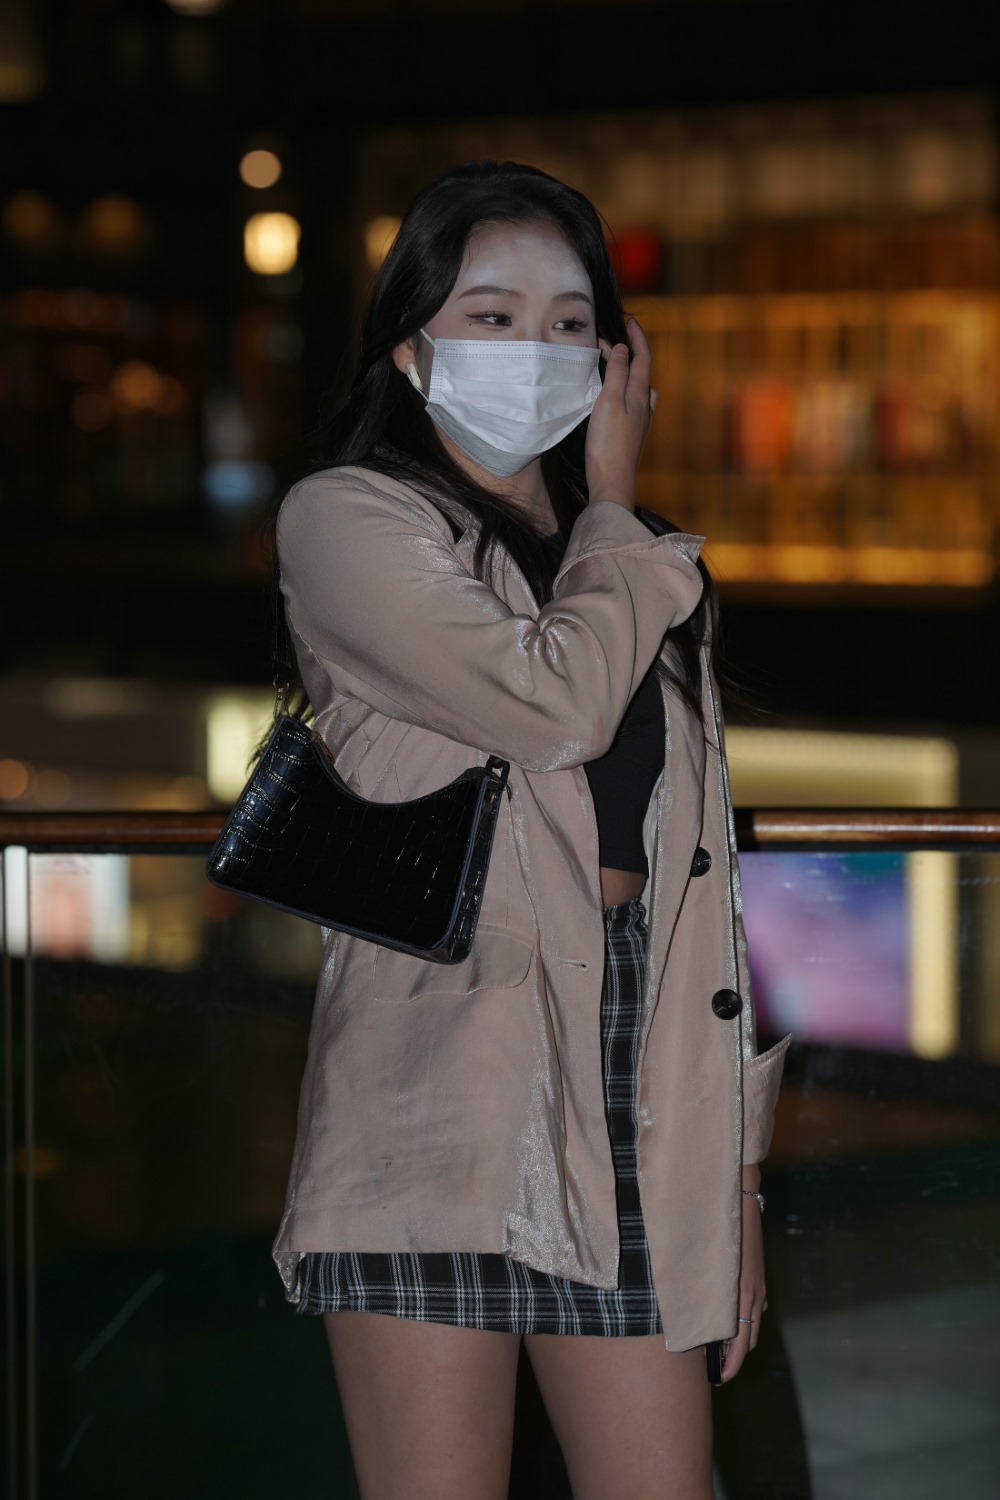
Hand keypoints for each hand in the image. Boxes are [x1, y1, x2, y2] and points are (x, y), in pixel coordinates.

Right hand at [585, 317, 657, 511]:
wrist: (611, 481)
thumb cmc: (608, 443)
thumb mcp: (610, 401)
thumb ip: (617, 373)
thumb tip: (623, 349)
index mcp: (639, 394)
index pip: (643, 358)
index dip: (638, 338)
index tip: (631, 322)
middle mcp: (643, 406)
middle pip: (641, 372)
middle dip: (630, 354)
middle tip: (610, 344)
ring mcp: (639, 422)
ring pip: (638, 389)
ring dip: (628, 373)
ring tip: (612, 367)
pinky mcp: (630, 435)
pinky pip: (630, 403)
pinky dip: (622, 391)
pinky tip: (612, 399)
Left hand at [720, 1171, 767, 1382]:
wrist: (737, 1194)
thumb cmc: (715, 1224)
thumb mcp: (704, 1260)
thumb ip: (699, 1290)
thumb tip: (688, 1317)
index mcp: (741, 1293)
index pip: (739, 1343)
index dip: (728, 1364)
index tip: (716, 1380)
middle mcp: (754, 1293)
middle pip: (747, 1339)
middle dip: (732, 1360)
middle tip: (715, 1375)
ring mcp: (758, 1285)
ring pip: (751, 1325)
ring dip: (738, 1343)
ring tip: (719, 1356)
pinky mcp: (757, 1276)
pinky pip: (753, 1309)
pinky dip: (743, 1324)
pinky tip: (729, 1327)